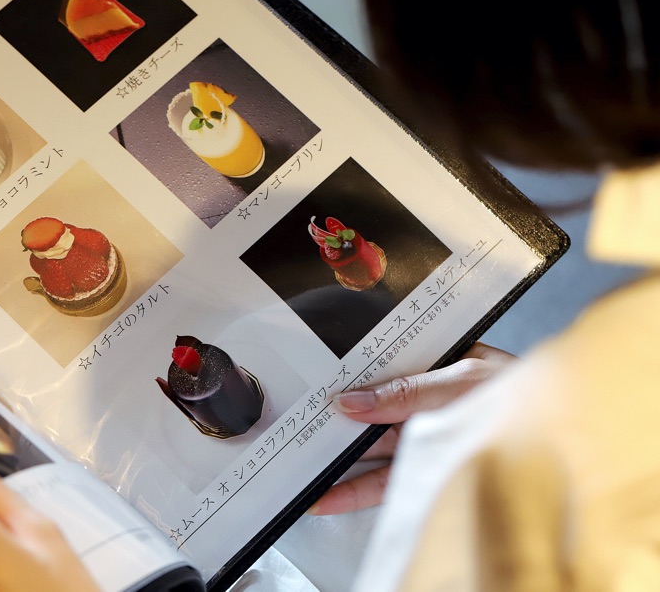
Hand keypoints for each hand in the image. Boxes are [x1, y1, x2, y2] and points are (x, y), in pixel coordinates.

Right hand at [308, 342, 516, 515]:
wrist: (568, 430)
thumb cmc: (523, 392)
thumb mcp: (461, 379)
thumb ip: (405, 392)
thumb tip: (353, 401)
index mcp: (431, 365)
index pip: (377, 371)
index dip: (344, 380)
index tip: (312, 394)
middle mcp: (425, 402)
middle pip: (368, 414)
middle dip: (331, 427)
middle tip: (294, 437)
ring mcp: (425, 437)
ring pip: (370, 451)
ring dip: (337, 465)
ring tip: (303, 475)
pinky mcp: (428, 470)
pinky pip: (385, 482)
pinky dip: (356, 491)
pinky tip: (331, 497)